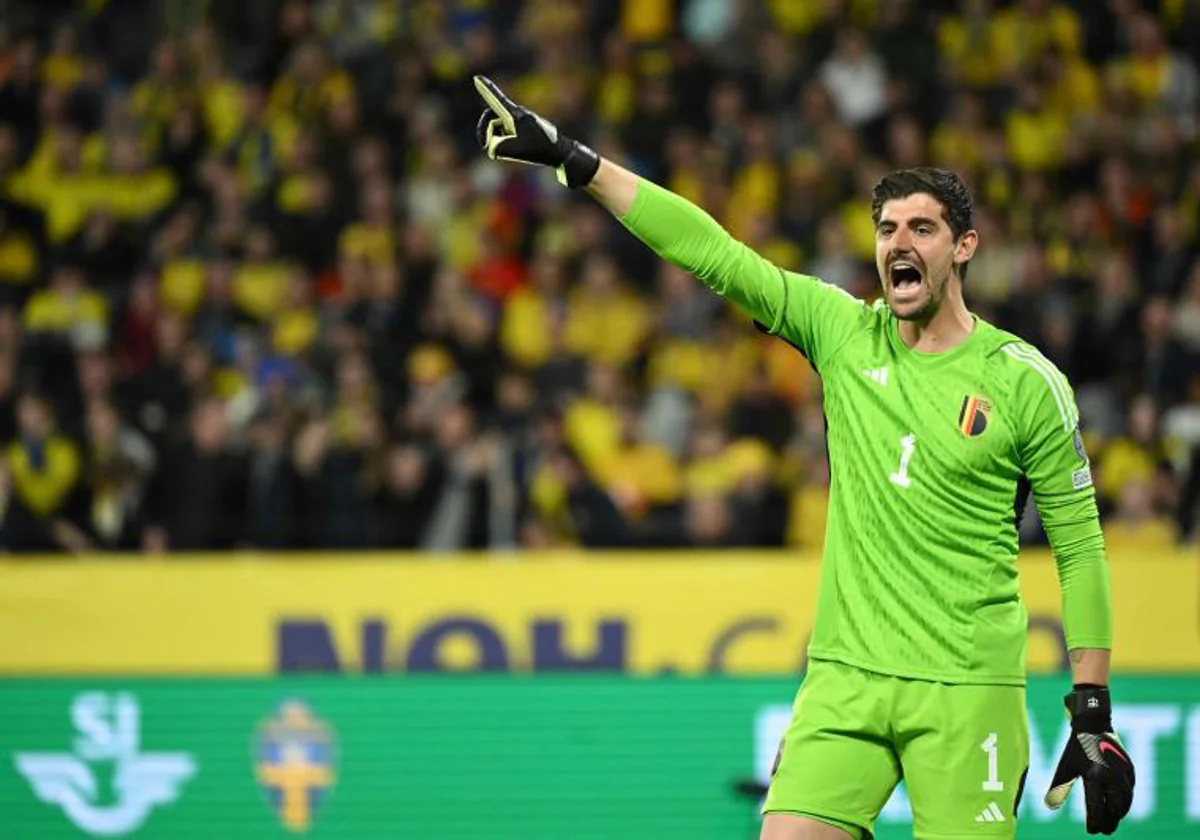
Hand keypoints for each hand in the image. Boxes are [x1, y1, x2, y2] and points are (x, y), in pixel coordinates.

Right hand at [473, 75, 599, 188]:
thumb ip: (496, 147)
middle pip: (493, 118)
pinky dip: (508, 142)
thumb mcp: (514, 150)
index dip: (486, 89)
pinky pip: (509, 132)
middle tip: (485, 145)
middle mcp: (518, 114)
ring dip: (501, 139)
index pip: (497, 99)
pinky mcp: (526, 127)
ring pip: (501, 128)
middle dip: (487, 131)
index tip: (477, 78)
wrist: (561, 152)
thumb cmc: (539, 149)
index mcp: (515, 115)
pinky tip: (519, 150)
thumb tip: (492, 147)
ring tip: (515, 149)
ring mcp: (522, 120)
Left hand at [1044, 685, 1134, 834]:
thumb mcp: (1064, 767)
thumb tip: (1048, 806)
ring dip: (1118, 815)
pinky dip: (1125, 803)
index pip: (1096, 807)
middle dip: (1109, 822)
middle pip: (1114, 808)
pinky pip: (1130, 792)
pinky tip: (1118, 809)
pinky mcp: (1131, 770)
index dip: (1094, 822)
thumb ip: (1058, 788)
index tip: (1090, 831)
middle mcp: (1112, 776)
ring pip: (1126, 802)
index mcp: (1094, 775)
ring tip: (1110, 823)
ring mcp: (1124, 773)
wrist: (1094, 725)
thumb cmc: (1075, 747)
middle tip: (1102, 831)